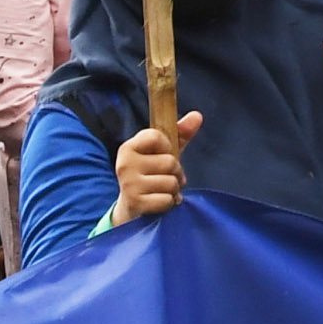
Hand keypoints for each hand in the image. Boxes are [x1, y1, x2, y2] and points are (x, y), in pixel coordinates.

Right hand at [104, 110, 205, 227]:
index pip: (158, 137)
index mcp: (129, 147)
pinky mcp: (135, 202)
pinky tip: (159, 203)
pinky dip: (169, 203)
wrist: (132, 208)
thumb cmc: (150, 175)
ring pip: (171, 182)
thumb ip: (180, 134)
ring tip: (162, 191)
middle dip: (176, 173)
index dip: (168, 147)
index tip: (162, 155)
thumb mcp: (163, 153)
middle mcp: (125, 163)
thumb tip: (197, 115)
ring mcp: (129, 184)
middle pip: (170, 162)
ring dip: (173, 190)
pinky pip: (167, 200)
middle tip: (166, 178)